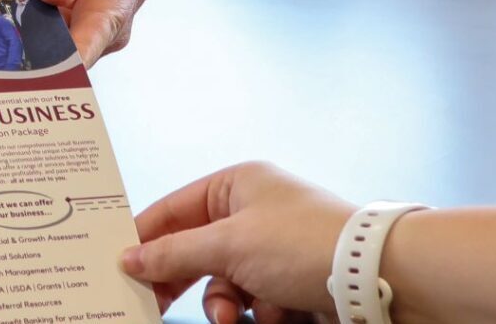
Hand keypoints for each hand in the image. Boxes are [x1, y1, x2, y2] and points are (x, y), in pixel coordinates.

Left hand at [0, 0, 146, 64]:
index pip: (113, 11)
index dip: (92, 39)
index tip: (73, 63)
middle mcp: (107, 1)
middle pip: (94, 42)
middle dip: (65, 59)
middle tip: (34, 78)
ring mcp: (78, 23)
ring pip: (69, 56)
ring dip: (41, 61)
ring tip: (12, 69)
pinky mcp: (51, 38)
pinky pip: (43, 57)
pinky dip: (25, 59)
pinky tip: (4, 63)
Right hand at [120, 162, 351, 323]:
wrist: (377, 279)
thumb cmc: (304, 244)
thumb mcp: (228, 246)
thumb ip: (174, 254)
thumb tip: (130, 258)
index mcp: (236, 185)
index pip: (174, 209)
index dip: (145, 238)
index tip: (118, 265)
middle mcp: (254, 212)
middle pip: (195, 250)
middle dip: (184, 279)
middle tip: (153, 303)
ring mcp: (274, 249)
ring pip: (223, 282)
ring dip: (224, 303)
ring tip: (233, 315)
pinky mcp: (291, 282)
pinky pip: (253, 300)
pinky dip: (258, 312)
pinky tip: (276, 315)